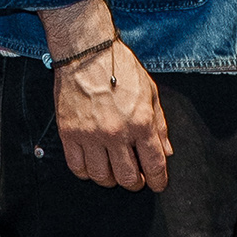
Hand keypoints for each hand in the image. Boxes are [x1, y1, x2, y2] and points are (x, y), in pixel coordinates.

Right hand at [40, 0, 172, 192]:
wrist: (86, 52)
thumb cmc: (119, 68)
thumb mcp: (150, 92)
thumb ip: (159, 125)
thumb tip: (166, 151)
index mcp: (140, 122)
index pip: (153, 164)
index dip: (157, 180)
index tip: (157, 183)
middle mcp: (116, 133)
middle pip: (127, 177)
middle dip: (135, 183)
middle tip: (136, 179)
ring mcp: (90, 135)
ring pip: (101, 176)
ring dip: (110, 179)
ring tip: (113, 172)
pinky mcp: (69, 133)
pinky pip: (77, 166)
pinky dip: (86, 172)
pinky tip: (93, 165)